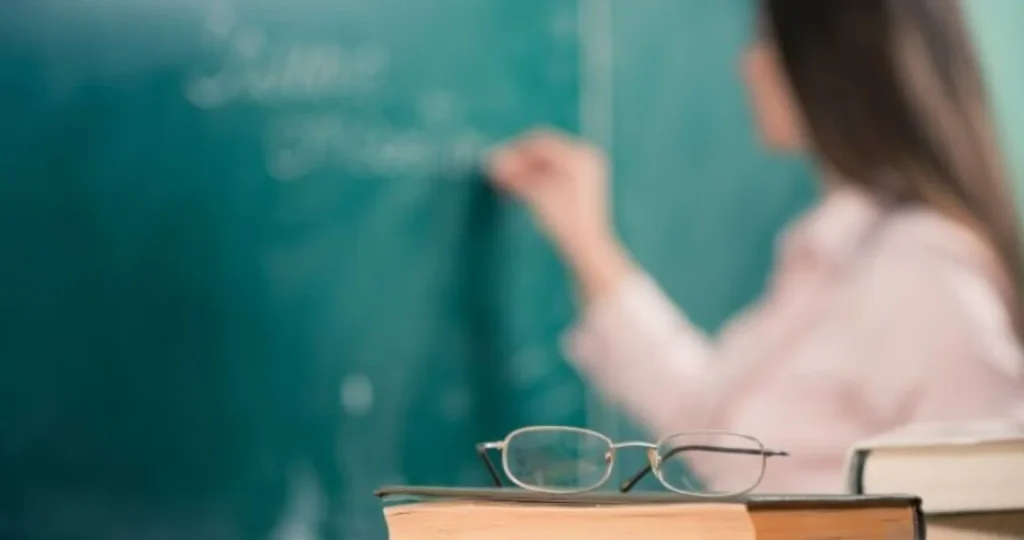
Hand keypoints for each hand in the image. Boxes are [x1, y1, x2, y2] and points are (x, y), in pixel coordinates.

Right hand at [487, 128, 633, 300]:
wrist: (587, 247)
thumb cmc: (565, 221)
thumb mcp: (537, 195)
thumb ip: (514, 175)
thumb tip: (491, 160)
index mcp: (579, 155)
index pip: (540, 143)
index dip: (514, 152)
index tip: (494, 162)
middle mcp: (585, 157)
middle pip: (543, 152)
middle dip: (518, 161)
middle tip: (496, 172)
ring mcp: (585, 170)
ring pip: (546, 163)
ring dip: (524, 170)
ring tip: (504, 181)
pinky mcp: (581, 184)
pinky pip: (553, 173)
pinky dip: (535, 178)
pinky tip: (519, 186)